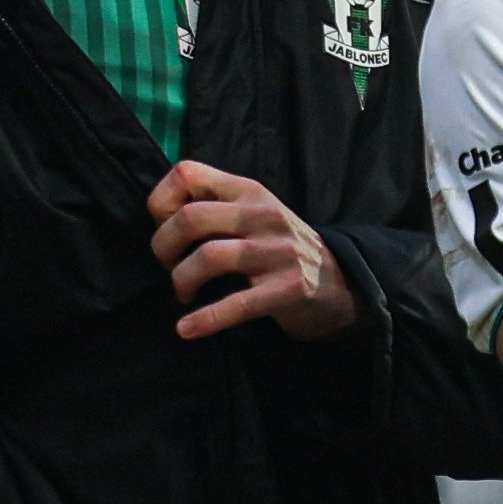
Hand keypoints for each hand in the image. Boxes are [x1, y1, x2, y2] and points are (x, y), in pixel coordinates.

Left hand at [155, 163, 357, 343]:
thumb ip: (217, 206)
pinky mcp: (287, 289)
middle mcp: (264, 215)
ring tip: (183, 293)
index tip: (162, 227)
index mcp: (250, 191)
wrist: (341, 285)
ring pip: (207, 257)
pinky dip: (205, 319)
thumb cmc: (282, 250)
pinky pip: (236, 304)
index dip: (161, 201)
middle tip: (167, 265)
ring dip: (181, 280)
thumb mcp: (256, 214)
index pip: (188, 174)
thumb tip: (161, 217)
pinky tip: (186, 329)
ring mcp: (278, 252)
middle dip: (163, 246)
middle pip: (191, 218)